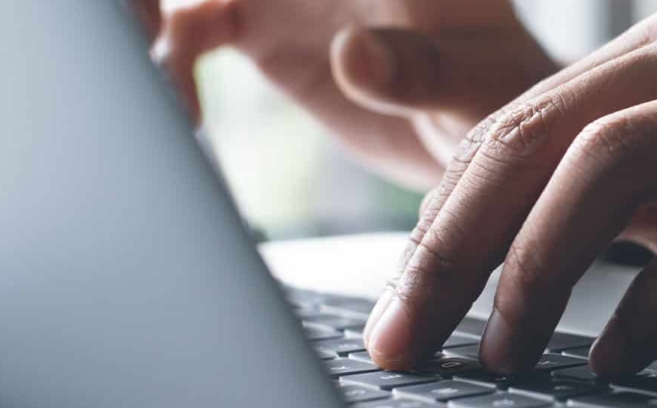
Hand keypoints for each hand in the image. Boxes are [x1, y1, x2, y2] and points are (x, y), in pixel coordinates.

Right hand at [129, 0, 557, 187]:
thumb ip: (420, 70)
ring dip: (148, 10)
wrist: (500, 146)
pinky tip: (185, 115)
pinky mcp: (265, 29)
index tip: (209, 17)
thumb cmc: (508, 104)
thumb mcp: (478, 90)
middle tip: (149, 33)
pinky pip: (188, 22)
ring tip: (154, 72)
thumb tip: (352, 52)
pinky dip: (165, 59)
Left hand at [361, 9, 656, 374]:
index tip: (399, 306)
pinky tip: (619, 356)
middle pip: (551, 134)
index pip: (521, 123)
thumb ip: (608, 207)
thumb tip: (477, 270)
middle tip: (410, 334)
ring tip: (506, 350)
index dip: (444, 217)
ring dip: (543, 267)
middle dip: (462, 244)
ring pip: (622, 162)